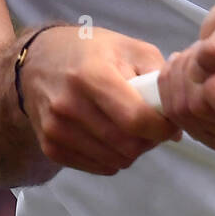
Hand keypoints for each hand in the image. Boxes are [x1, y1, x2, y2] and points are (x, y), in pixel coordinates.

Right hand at [20, 26, 181, 175]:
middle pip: (128, 145)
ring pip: (116, 160)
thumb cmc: (91, 51)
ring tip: (130, 127)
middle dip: (150, 140)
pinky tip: (110, 134)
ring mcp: (56, 129)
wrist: (37, 61)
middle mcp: (69, 105)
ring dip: (133, 150)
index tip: (170, 122)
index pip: (136, 119)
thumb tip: (177, 125)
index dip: (163, 127)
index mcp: (92, 75)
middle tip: (151, 124)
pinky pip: (99, 167)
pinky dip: (113, 156)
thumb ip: (158, 80)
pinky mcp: (50, 147)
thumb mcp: (129, 48)